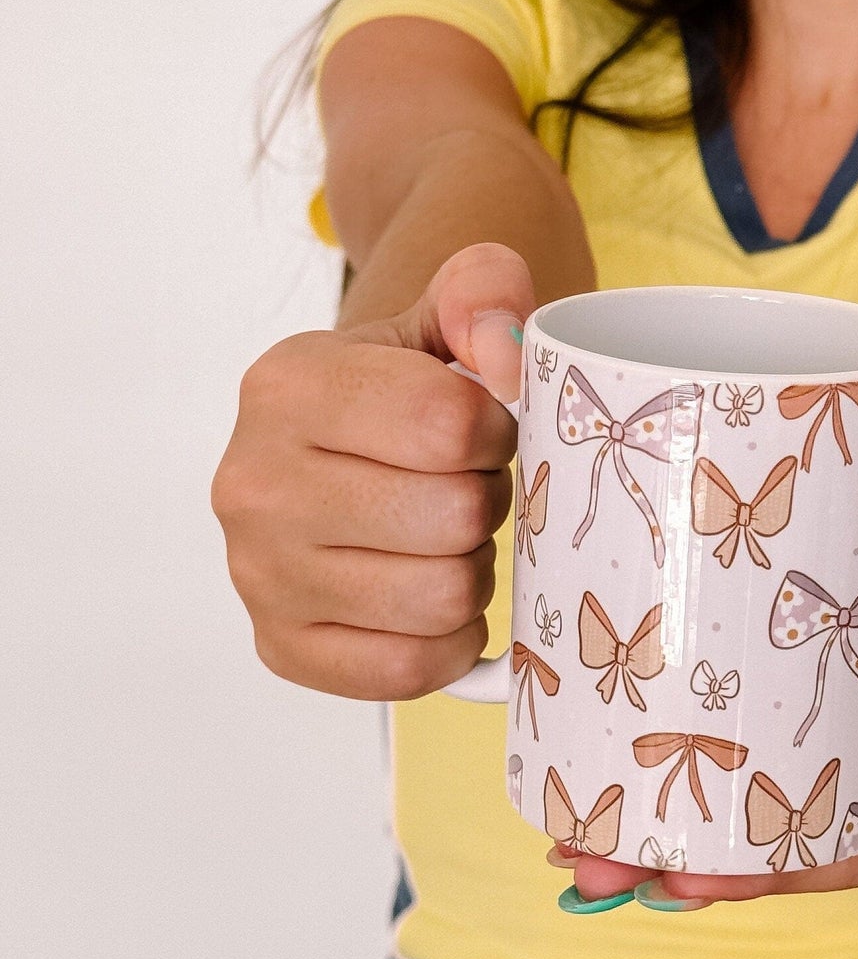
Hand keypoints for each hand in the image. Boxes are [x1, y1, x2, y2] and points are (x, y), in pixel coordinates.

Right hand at [210, 243, 533, 700]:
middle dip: (488, 500)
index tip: (482, 426)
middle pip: (452, 516)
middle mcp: (252, 482)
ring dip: (472, 569)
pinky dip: (447, 640)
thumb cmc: (408, 384)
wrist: (343, 447)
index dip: (498, 429)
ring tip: (449, 537)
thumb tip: (505, 360)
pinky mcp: (282, 648)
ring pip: (440, 597)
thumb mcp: (448, 307)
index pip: (449, 423)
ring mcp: (259, 574)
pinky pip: (408, 670)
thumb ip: (487, 289)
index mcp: (286, 385)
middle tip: (468, 486)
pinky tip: (435, 596)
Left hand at [559, 513, 857, 904]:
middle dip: (683, 857)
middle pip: (773, 837)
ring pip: (735, 789)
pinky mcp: (781, 680)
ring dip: (655, 814)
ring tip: (567, 827)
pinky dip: (665, 742)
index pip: (852, 851)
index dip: (774, 873)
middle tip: (591, 859)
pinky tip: (594, 748)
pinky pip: (725, 721)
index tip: (696, 880)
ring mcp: (819, 732)